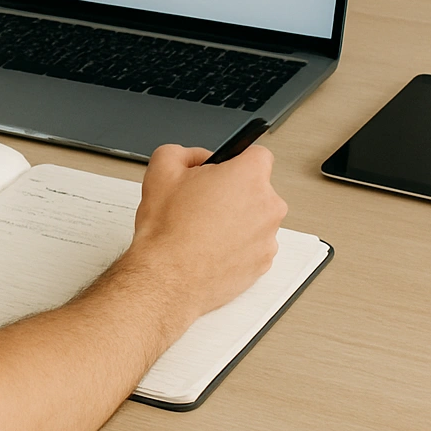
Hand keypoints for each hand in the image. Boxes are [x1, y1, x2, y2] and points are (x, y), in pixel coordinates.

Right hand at [130, 142, 287, 322]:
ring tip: (204, 228)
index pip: (257, 154)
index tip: (224, 168)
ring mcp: (268, 238)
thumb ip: (185, 152)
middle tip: (203, 201)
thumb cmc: (168, 231)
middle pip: (257, 188)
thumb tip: (197, 158)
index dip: (236, 159)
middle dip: (234, 191)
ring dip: (236, 219)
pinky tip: (211, 247)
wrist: (167, 278)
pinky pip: (254, 245)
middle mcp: (267, 206)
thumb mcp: (162, 169)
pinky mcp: (263, 264)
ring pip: (256, 218)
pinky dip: (237, 245)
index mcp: (249, 177)